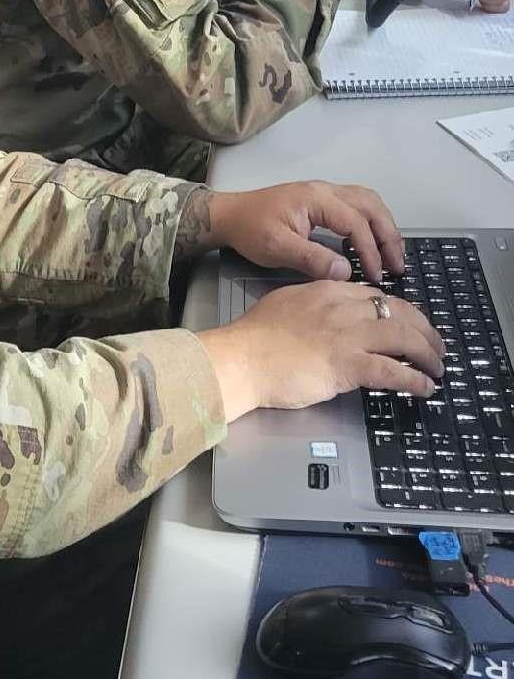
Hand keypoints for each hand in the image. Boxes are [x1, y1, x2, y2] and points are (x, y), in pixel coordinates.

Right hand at [199, 281, 443, 420]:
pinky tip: (424, 387)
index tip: (409, 323)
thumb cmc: (255, 337)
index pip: (376, 295)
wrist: (241, 358)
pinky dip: (414, 380)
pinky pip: (393, 371)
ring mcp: (347, 335)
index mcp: (328, 291)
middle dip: (424, 329)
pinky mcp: (347, 365)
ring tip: (437, 367)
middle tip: (435, 346)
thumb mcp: (286, 303)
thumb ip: (313, 304)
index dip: (400, 311)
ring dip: (427, 354)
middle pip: (399, 312)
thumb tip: (326, 314)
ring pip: (404, 337)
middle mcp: (343, 308)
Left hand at [205, 180, 404, 283]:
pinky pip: (357, 205)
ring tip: (392, 255)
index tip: (375, 275)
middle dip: (388, 235)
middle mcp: (325, 190)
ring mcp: (324, 192)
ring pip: (368, 202)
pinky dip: (372, 222)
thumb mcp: (277, 248)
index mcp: (316, 198)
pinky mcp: (321, 200)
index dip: (369, 250)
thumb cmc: (250, 230)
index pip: (355, 222)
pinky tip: (373, 242)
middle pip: (371, 205)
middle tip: (396, 265)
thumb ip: (312, 259)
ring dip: (384, 226)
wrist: (229, 215)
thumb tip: (346, 273)